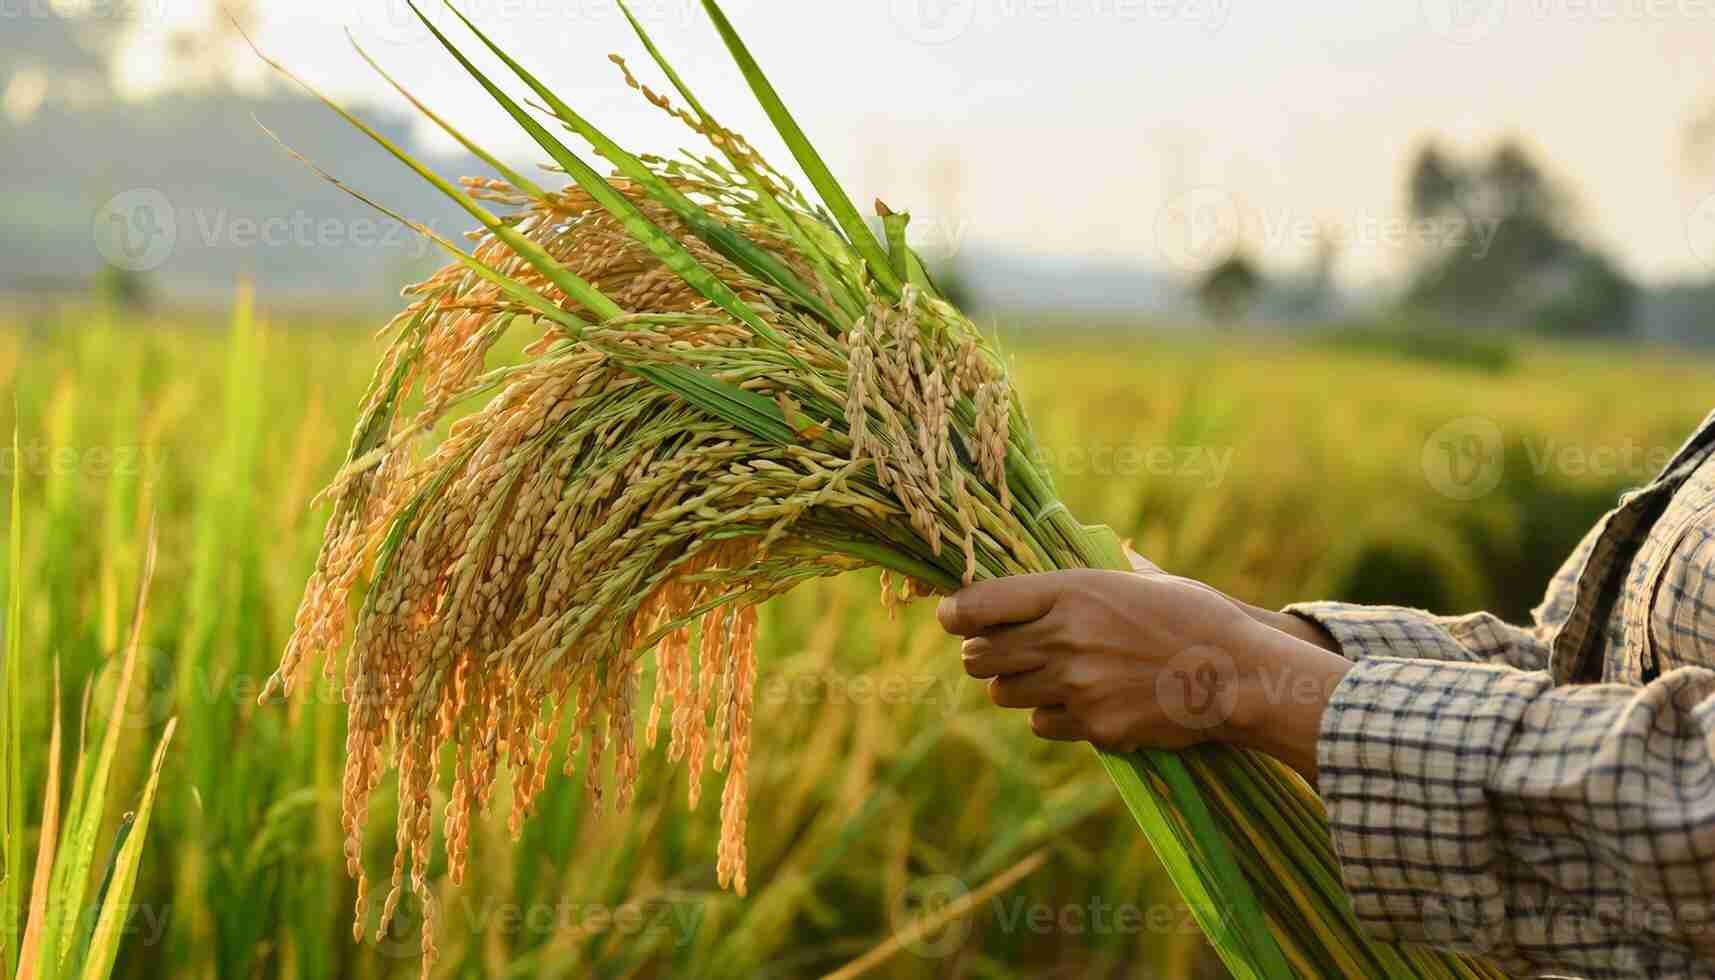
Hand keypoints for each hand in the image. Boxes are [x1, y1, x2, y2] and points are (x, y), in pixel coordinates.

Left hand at [937, 568, 1351, 783]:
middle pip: (978, 655)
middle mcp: (1065, 638)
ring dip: (1015, 684)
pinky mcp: (1094, 726)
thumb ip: (1100, 569)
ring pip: (1004, 693)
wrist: (1240, 677)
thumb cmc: (1196, 619)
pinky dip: (1052, 716)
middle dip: (981, 652)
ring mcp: (1077, 686)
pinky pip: (1042, 724)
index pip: (977, 605)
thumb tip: (1081, 537)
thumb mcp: (1145, 580)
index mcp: (1071, 590)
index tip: (953, 616)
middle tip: (996, 649)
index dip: (955, 613)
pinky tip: (1080, 701)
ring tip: (1045, 674)